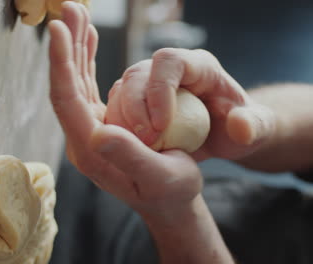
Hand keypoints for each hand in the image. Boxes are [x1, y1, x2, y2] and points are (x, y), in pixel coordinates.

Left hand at [48, 2, 201, 216]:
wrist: (171, 200)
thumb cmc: (171, 192)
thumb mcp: (159, 177)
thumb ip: (128, 157)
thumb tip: (96, 134)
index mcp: (90, 150)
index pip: (67, 100)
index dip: (61, 63)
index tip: (57, 30)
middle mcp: (83, 137)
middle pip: (67, 85)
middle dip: (66, 45)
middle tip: (68, 9)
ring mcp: (90, 127)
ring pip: (76, 81)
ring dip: (75, 47)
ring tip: (76, 15)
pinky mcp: (101, 121)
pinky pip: (88, 85)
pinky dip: (87, 60)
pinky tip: (87, 40)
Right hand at [106, 49, 275, 160]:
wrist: (223, 135)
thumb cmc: (240, 127)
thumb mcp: (257, 128)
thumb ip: (254, 126)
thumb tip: (239, 127)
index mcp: (198, 66)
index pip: (169, 61)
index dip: (159, 89)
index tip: (161, 125)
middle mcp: (168, 70)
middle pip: (137, 74)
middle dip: (135, 107)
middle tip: (146, 142)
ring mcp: (148, 85)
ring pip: (121, 90)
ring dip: (122, 120)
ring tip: (137, 148)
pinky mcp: (136, 103)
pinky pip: (116, 109)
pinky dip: (117, 128)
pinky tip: (127, 148)